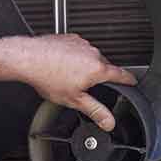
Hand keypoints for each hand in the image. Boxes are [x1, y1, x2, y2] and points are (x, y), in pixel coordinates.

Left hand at [4, 34, 135, 131]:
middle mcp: (92, 52)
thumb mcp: (74, 100)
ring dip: (83, 67)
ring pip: (89, 58)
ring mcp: (81, 43)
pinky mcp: (70, 38)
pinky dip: (72, 57)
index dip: (129, 80)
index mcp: (97, 68)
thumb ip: (95, 111)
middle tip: (81, 88)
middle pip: (103, 67)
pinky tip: (60, 66)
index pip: (121, 74)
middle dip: (96, 77)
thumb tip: (109, 121)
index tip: (133, 82)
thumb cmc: (47, 76)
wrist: (28, 58)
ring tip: (66, 76)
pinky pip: (77, 50)